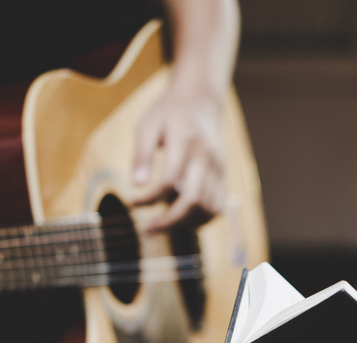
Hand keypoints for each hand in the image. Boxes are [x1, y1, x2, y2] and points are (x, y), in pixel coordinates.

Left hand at [132, 81, 225, 231]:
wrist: (201, 100)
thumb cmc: (169, 112)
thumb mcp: (148, 124)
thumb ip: (141, 154)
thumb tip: (136, 185)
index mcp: (186, 141)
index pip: (169, 180)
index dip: (150, 198)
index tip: (133, 203)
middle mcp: (206, 157)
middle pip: (193, 200)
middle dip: (169, 221)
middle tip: (147, 229)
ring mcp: (219, 169)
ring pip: (208, 209)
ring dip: (185, 223)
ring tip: (162, 223)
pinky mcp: (223, 177)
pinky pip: (216, 208)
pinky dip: (200, 220)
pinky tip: (180, 218)